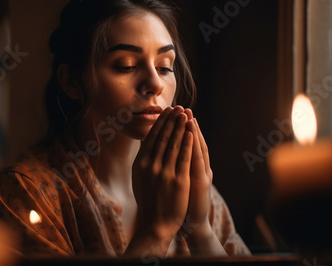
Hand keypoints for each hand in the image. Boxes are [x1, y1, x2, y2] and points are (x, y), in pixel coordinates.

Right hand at [131, 106, 192, 239]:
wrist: (156, 224)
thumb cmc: (148, 201)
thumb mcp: (139, 179)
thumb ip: (142, 161)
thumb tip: (145, 144)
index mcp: (140, 164)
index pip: (151, 137)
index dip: (160, 123)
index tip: (166, 111)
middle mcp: (150, 166)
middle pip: (162, 137)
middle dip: (171, 120)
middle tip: (178, 107)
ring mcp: (164, 172)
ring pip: (174, 143)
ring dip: (180, 126)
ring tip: (186, 114)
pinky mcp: (178, 180)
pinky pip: (184, 157)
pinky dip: (188, 142)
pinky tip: (192, 132)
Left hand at [184, 109, 212, 229]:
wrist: (190, 223)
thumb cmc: (179, 203)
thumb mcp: (176, 181)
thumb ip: (172, 165)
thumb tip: (159, 152)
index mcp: (190, 166)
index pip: (185, 142)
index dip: (179, 127)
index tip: (173, 112)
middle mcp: (198, 167)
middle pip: (192, 141)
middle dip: (185, 124)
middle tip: (183, 108)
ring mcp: (201, 173)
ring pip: (197, 147)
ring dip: (192, 130)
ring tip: (188, 115)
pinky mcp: (201, 181)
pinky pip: (197, 160)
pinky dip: (195, 146)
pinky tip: (192, 134)